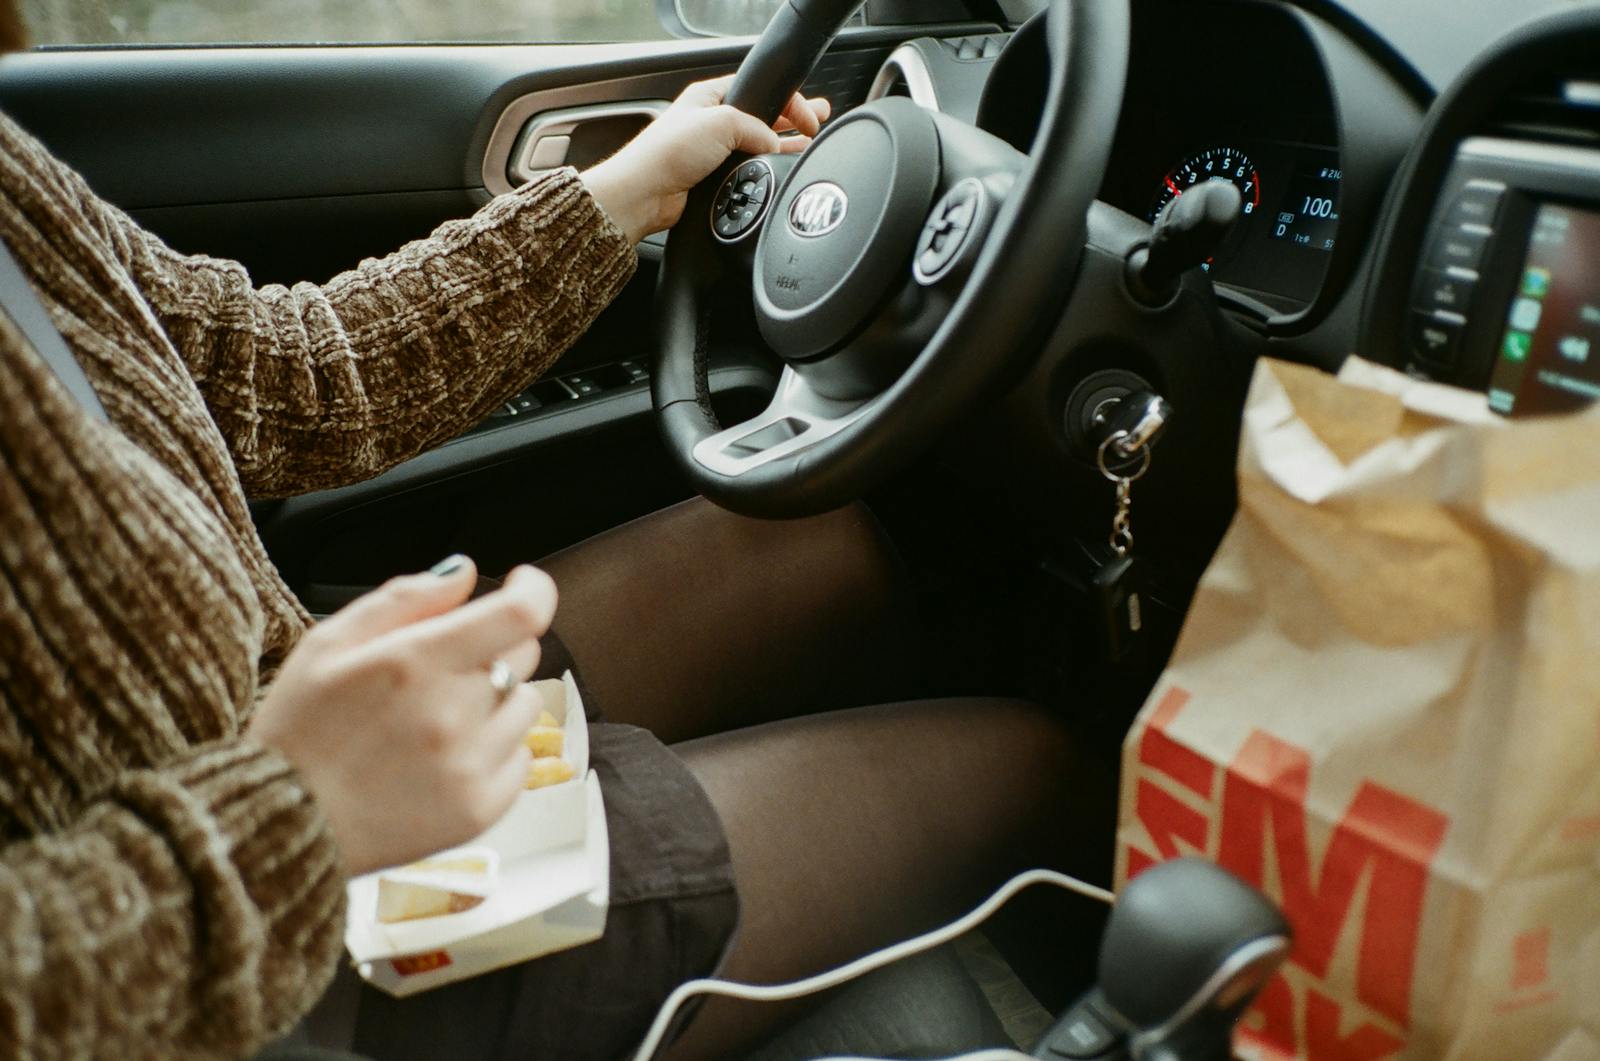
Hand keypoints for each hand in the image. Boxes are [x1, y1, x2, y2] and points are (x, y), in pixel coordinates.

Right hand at [250, 557, 555, 875]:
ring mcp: (469, 765)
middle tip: (443, 669)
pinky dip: (495, 751)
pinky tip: (446, 758)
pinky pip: (521, 759)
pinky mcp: (480, 809)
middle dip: (493, 647)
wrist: (280, 825)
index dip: (533, 590)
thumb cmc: (299, 729)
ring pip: (525, 705)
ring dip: (496, 701)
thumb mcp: (328, 642)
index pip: (519, 615)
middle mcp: (451, 713)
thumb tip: (464, 571)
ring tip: (437, 720)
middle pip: (523, 654)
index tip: (522, 585)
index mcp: (414, 662)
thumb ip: (405, 598)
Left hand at [581, 75, 830, 242]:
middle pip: (762, 116)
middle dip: (791, 119)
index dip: (789, 100)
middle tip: (817, 122)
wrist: (645, 194)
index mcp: (710, 96)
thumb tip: (775, 145)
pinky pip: (748, 170)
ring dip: (783, 146)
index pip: (759, 89)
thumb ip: (757, 129)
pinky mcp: (713, 178)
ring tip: (808, 146)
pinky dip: (766, 169)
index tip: (810, 117)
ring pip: (757, 145)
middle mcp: (712, 122)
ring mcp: (713, 152)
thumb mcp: (722, 122)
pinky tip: (782, 170)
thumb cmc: (667, 152)